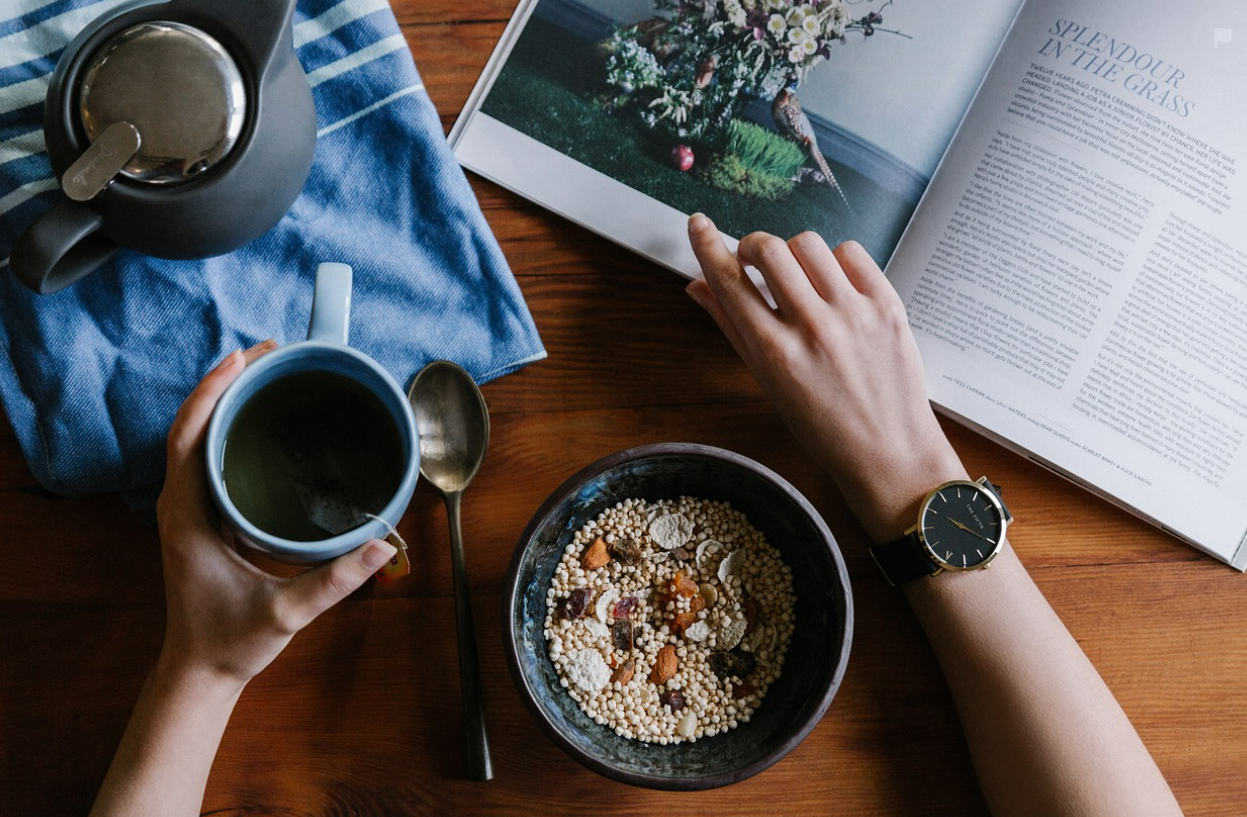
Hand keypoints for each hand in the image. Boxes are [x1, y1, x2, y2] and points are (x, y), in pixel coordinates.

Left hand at [155, 341, 395, 686]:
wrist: (200, 671)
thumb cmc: (231, 642)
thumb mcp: (286, 613)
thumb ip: (335, 580)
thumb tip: (383, 545)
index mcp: (188, 517)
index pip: (188, 437)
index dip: (212, 391)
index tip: (244, 357)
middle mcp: (181, 505)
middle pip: (192, 425)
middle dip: (226, 382)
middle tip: (271, 352)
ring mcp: (188, 509)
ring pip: (197, 437)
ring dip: (226, 400)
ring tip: (268, 371)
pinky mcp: (201, 516)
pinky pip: (208, 456)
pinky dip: (229, 426)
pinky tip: (261, 419)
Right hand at [685, 214, 965, 540]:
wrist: (889, 452)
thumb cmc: (823, 426)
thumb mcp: (767, 383)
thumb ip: (731, 328)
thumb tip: (697, 286)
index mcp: (775, 353)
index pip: (729, 282)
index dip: (707, 245)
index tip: (698, 224)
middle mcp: (813, 328)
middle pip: (769, 249)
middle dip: (752, 246)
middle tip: (754, 260)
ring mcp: (854, 314)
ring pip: (808, 243)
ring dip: (794, 253)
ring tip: (799, 278)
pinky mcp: (887, 305)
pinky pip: (851, 252)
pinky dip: (835, 260)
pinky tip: (833, 284)